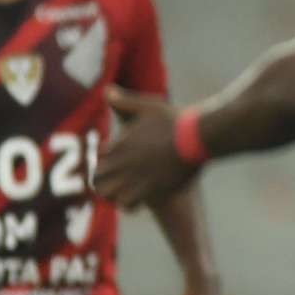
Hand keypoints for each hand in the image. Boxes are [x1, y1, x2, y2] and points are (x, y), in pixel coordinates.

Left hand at [96, 87, 190, 211]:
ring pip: (108, 194)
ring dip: (112, 193)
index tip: (114, 160)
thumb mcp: (147, 106)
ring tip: (122, 190)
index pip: (98, 157)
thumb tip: (107, 90)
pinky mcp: (149, 190)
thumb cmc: (174, 120)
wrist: (196, 137)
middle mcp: (122, 163)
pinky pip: (126, 204)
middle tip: (115, 178)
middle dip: (103, 179)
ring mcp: (134, 178)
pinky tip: (137, 199)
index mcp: (120, 144)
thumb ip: (124, 101)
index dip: (104, 159)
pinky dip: (127, 204)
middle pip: (97, 178)